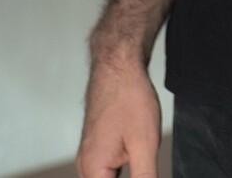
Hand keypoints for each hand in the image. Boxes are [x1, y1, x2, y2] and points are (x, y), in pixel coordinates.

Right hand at [76, 55, 160, 177]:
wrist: (119, 64)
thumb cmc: (128, 97)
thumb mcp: (145, 145)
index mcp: (92, 169)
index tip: (141, 166)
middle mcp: (86, 165)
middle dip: (131, 174)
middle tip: (141, 156)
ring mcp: (91, 154)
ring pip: (110, 177)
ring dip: (130, 171)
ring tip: (137, 146)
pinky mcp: (98, 145)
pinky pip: (110, 167)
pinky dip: (125, 166)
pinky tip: (137, 152)